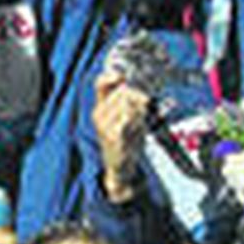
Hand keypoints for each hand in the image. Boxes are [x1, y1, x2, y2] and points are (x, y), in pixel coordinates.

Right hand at [92, 70, 150, 203]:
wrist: (120, 167)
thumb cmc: (125, 140)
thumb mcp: (126, 118)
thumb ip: (130, 102)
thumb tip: (142, 92)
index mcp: (100, 107)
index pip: (101, 83)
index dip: (112, 75)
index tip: (124, 77)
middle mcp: (99, 114)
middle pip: (123, 92)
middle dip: (138, 98)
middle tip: (144, 109)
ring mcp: (104, 125)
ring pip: (127, 104)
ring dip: (140, 111)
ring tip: (140, 122)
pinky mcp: (112, 136)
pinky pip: (127, 118)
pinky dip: (137, 121)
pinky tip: (139, 127)